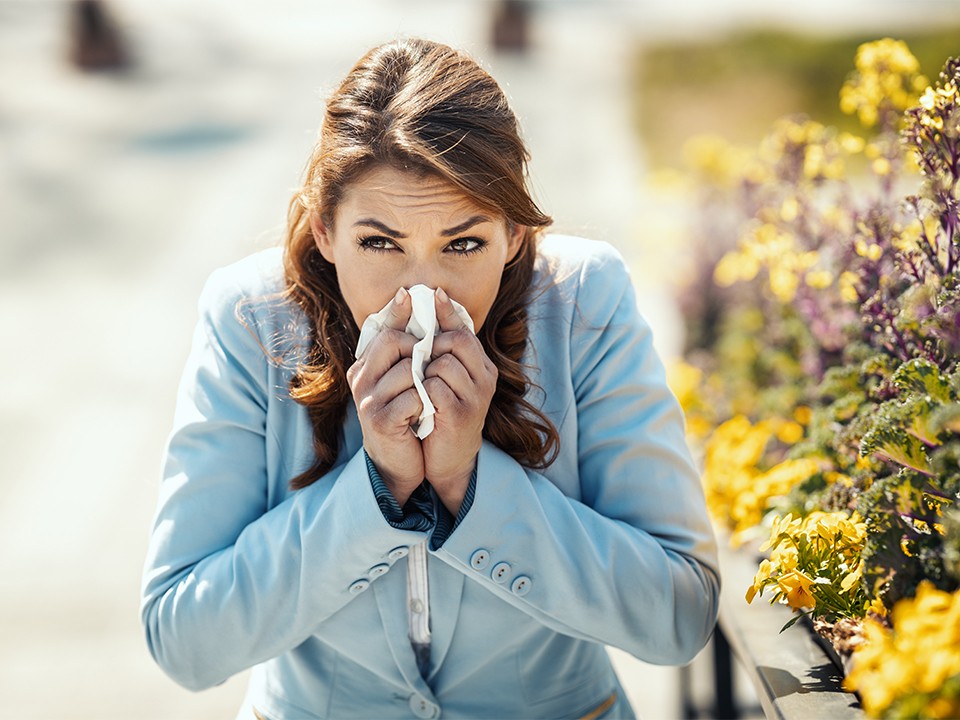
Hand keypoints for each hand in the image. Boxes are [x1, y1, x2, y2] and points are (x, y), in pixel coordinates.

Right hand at [347, 288, 424, 506]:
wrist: (397, 463)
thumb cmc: (404, 417)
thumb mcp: (402, 381)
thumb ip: (406, 351)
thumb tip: (410, 303)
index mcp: (364, 366)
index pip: (381, 329)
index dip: (397, 311)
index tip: (410, 294)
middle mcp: (360, 379)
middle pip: (393, 341)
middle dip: (419, 348)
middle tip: (432, 363)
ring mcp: (367, 400)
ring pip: (407, 369)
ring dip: (426, 379)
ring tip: (428, 392)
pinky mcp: (380, 421)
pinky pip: (413, 396)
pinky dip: (425, 402)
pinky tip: (425, 411)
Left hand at [422, 287, 496, 515]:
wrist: (448, 460)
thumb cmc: (443, 414)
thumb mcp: (447, 380)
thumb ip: (441, 351)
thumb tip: (432, 306)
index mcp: (482, 367)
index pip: (466, 330)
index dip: (448, 312)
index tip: (434, 293)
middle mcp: (485, 379)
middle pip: (456, 342)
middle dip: (431, 347)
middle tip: (418, 362)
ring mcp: (476, 397)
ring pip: (442, 363)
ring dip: (423, 372)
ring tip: (419, 387)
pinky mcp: (460, 415)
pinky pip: (433, 387)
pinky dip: (420, 391)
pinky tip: (417, 401)